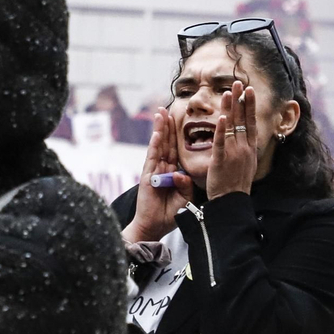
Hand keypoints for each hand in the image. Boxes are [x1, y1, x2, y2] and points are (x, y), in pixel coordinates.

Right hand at [124, 108, 192, 242]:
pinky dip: (154, 146)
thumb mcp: (185, 198)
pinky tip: (156, 134)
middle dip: (168, 125)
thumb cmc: (171, 213)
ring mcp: (155, 170)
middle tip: (168, 108)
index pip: (177, 149)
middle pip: (167, 142)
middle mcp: (164, 167)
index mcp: (174, 171)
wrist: (155, 226)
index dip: (179, 134)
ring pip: (158, 146)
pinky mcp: (147, 176)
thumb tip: (181, 174)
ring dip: (160, 129)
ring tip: (160, 113)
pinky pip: (152, 158)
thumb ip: (185, 184)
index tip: (182, 119)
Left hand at [206, 79, 258, 199]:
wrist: (231, 202)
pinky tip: (221, 116)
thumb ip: (244, 149)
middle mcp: (244, 149)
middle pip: (243, 119)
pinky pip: (220, 142)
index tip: (249, 91)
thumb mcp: (246, 164)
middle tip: (239, 83)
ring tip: (229, 92)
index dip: (250, 105)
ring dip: (230, 108)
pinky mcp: (220, 161)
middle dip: (241, 100)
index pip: (251, 122)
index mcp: (250, 149)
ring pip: (232, 126)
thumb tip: (245, 137)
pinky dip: (221, 129)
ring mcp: (233, 154)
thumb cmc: (236, 185)